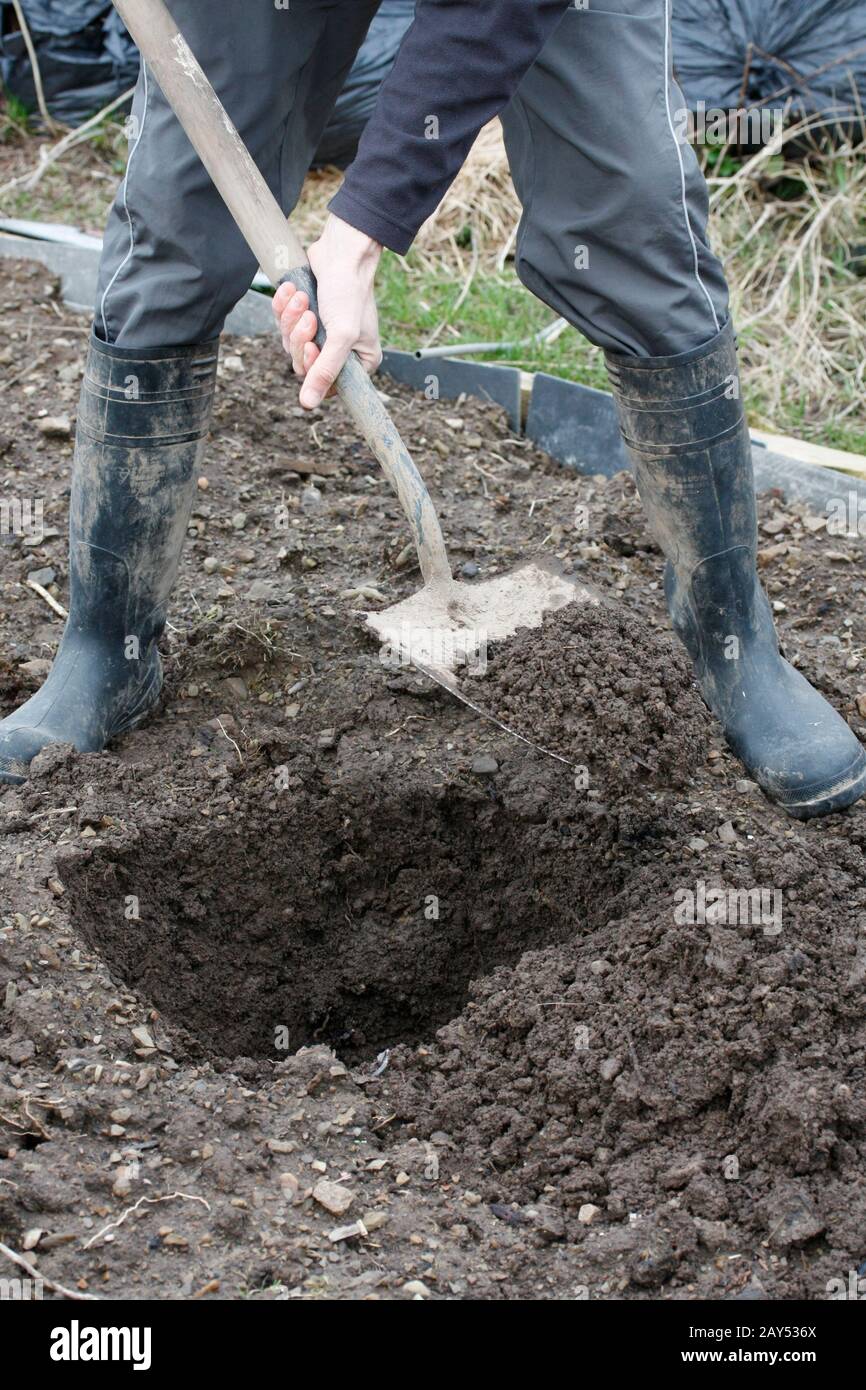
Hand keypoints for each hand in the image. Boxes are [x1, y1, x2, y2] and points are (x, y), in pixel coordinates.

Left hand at [272, 215, 382, 409]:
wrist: (340, 252)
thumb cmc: (348, 292)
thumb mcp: (341, 336)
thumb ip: (324, 371)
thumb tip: (308, 404)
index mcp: (359, 361)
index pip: (326, 385)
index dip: (312, 368)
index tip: (313, 346)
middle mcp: (340, 351)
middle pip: (303, 364)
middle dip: (300, 338)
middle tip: (310, 316)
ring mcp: (321, 333)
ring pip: (290, 343)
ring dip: (291, 319)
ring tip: (302, 297)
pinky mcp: (304, 316)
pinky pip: (283, 324)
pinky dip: (283, 307)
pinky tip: (291, 290)